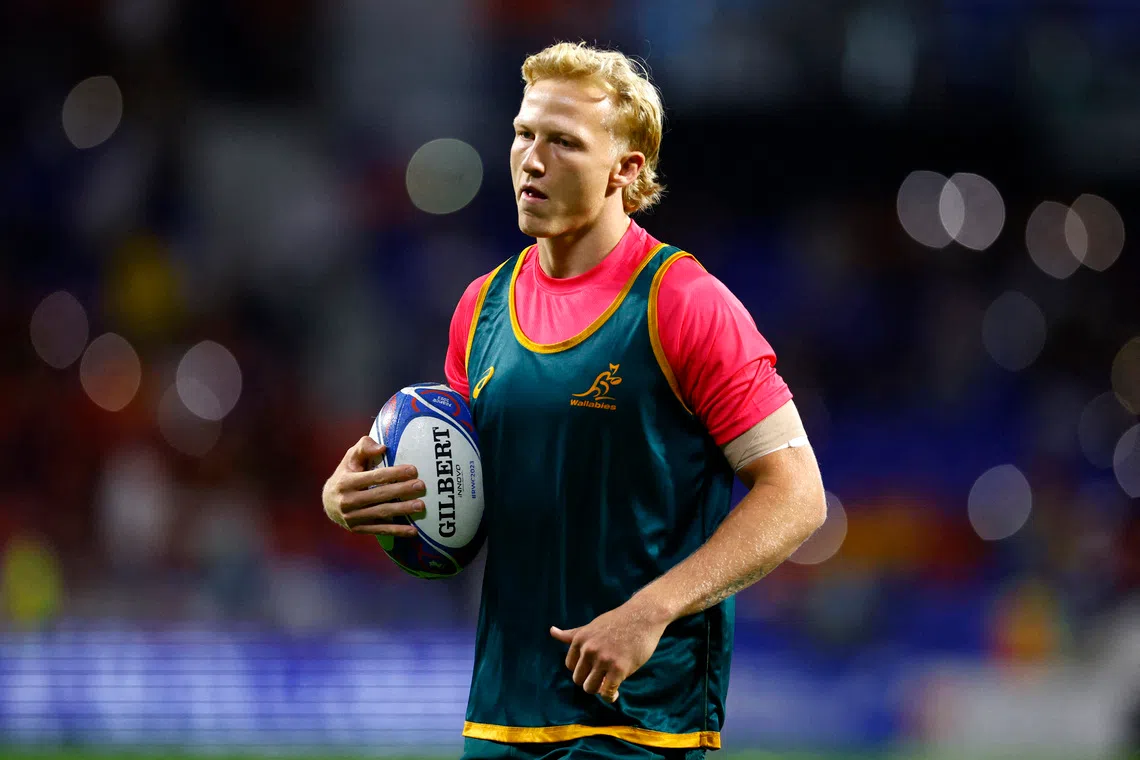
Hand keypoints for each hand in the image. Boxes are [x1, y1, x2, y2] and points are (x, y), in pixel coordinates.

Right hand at [322, 436, 425, 535]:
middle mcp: (348, 501)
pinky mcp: (358, 529)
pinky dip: (397, 531)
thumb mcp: (350, 458)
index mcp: (346, 482)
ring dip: (402, 510)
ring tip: (420, 505)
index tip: (413, 470)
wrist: (328, 503)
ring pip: (382, 513)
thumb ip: (364, 447)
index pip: (375, 477)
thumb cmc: (345, 475)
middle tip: (420, 486)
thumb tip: (382, 448)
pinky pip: (380, 530)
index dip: (395, 473)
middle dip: (402, 490)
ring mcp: (353, 517)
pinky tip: (413, 531)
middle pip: (380, 495)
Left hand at [549, 597, 670, 702]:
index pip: (570, 666)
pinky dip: (610, 696)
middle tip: (603, 677)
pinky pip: (607, 692)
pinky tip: (616, 692)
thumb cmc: (618, 621)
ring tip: (609, 684)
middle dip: (590, 681)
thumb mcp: (591, 625)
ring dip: (599, 690)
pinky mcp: (619, 669)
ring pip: (590, 688)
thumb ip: (572, 634)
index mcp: (580, 639)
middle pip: (578, 679)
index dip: (582, 670)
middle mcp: (589, 650)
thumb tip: (551, 631)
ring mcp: (603, 660)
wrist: (643, 616)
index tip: (594, 668)